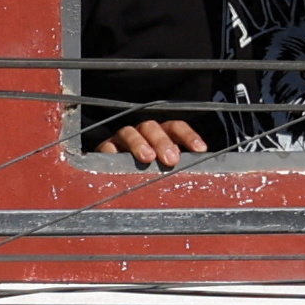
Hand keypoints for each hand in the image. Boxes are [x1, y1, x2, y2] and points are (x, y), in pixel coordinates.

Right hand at [97, 119, 211, 170]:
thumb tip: (195, 171)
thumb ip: (176, 166)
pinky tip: (118, 160)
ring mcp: (121, 139)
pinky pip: (106, 147)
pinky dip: (112, 151)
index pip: (175, 127)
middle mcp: (141, 133)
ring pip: (129, 132)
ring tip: (148, 158)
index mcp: (160, 134)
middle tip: (171, 159)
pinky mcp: (104, 149)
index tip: (200, 149)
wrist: (112, 177)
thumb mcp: (164, 168)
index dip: (188, 136)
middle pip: (152, 127)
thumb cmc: (146, 172)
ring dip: (139, 143)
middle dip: (163, 142)